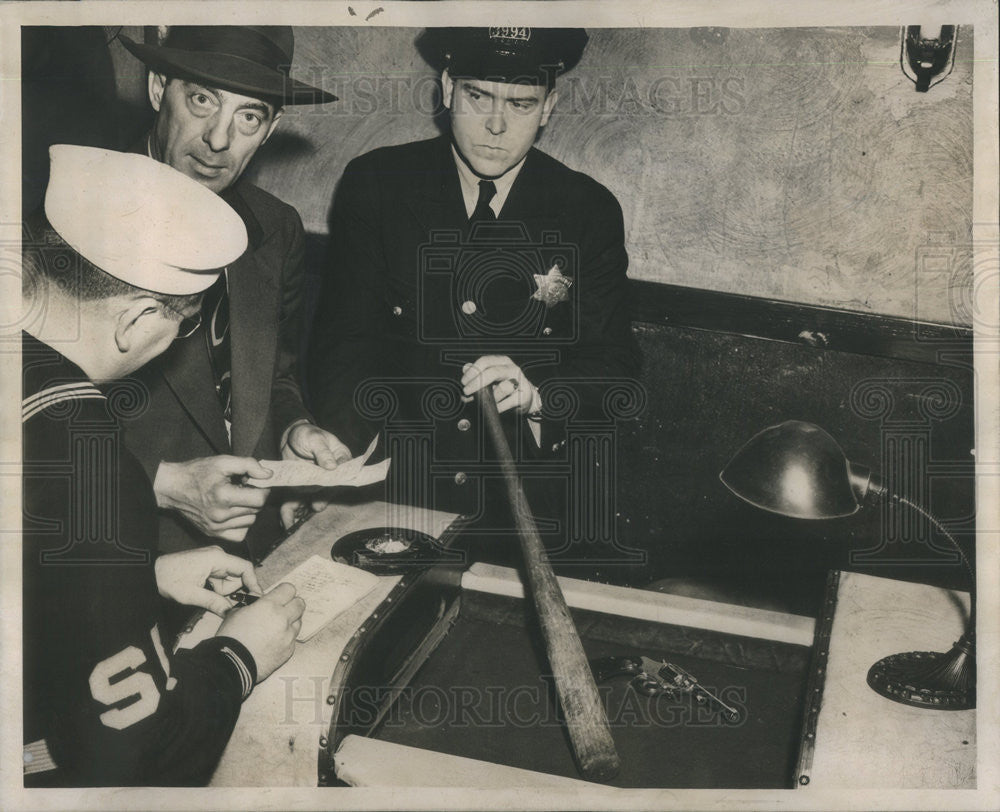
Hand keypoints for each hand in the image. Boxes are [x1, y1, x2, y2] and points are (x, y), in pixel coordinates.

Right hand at [153, 456, 272, 542]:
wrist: (172, 487)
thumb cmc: (197, 473)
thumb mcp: (223, 461)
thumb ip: (248, 465)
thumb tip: (269, 474)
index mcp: (224, 496)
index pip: (260, 499)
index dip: (263, 489)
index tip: (256, 483)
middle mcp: (220, 515)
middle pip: (256, 510)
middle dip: (254, 497)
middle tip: (243, 488)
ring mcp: (216, 527)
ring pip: (250, 522)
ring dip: (248, 510)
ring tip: (236, 499)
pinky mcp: (212, 534)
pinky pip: (240, 534)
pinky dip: (241, 524)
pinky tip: (233, 512)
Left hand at [154, 545, 261, 615]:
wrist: (150, 573)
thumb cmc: (169, 580)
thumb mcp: (191, 595)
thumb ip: (214, 603)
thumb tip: (231, 614)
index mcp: (217, 558)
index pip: (245, 568)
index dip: (253, 583)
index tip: (256, 598)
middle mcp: (218, 556)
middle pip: (238, 575)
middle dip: (232, 591)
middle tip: (223, 604)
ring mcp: (213, 560)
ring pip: (229, 579)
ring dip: (222, 591)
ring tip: (206, 597)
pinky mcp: (208, 565)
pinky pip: (220, 578)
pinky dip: (217, 589)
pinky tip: (205, 594)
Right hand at [216, 583, 304, 681]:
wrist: (231, 664)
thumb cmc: (231, 638)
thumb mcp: (236, 612)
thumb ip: (253, 603)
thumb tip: (260, 599)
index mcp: (269, 606)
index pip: (289, 589)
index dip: (284, 592)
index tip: (280, 595)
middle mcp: (282, 619)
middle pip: (300, 604)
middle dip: (292, 604)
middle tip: (283, 609)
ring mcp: (288, 636)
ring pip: (298, 622)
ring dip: (290, 622)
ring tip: (276, 627)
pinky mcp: (289, 651)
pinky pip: (293, 639)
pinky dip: (286, 638)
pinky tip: (274, 641)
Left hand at [280, 423, 351, 527]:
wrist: (291, 438)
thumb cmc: (308, 434)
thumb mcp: (315, 439)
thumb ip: (323, 452)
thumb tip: (332, 466)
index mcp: (341, 461)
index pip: (344, 475)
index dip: (337, 485)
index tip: (330, 491)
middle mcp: (331, 476)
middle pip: (329, 491)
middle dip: (321, 501)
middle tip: (315, 507)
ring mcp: (318, 483)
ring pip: (315, 499)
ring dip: (306, 511)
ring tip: (296, 522)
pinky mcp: (304, 488)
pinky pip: (300, 501)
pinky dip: (293, 512)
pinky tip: (287, 521)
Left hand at [461, 355, 541, 415]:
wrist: (526, 398)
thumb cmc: (505, 387)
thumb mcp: (491, 378)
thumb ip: (477, 373)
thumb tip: (465, 369)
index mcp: (503, 362)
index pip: (485, 361)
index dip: (472, 372)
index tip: (464, 382)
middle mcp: (513, 369)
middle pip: (492, 372)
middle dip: (477, 382)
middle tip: (466, 391)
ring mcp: (520, 382)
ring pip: (502, 388)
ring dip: (490, 398)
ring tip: (487, 401)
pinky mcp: (524, 397)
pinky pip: (506, 404)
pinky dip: (497, 408)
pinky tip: (495, 408)